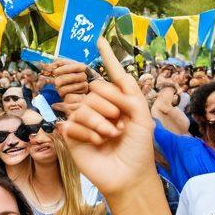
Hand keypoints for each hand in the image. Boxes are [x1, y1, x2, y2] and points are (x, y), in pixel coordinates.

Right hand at [59, 38, 157, 198]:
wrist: (129, 175)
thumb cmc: (139, 148)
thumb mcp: (142, 117)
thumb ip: (129, 93)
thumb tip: (114, 76)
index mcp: (119, 102)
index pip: (112, 76)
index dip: (108, 58)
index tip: (100, 39)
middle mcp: (101, 108)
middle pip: (96, 90)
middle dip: (112, 107)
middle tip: (121, 126)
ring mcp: (85, 121)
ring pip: (84, 106)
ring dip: (102, 123)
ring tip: (112, 136)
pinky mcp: (72, 135)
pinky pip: (73, 123)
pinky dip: (90, 134)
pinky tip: (98, 143)